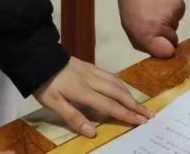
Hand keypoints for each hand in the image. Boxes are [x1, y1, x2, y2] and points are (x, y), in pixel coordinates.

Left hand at [34, 57, 152, 138]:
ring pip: (117, 82)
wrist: (39, 57)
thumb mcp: (54, 104)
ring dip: (130, 94)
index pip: (110, 105)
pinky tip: (123, 89)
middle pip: (119, 93)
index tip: (141, 121)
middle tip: (150, 114)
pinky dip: (121, 84)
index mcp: (84, 91)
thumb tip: (93, 132)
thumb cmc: (45, 84)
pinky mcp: (90, 66)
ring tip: (140, 105)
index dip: (126, 114)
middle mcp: (92, 80)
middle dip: (135, 105)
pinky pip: (111, 75)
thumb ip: (74, 117)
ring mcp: (92, 71)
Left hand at [118, 0, 185, 58]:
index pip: (166, 53)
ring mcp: (173, 15)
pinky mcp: (180, 4)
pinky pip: (178, 15)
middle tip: (154, 21)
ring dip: (168, 21)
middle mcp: (162, 26)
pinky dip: (172, 11)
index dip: (164, 50)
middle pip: (172, 41)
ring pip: (175, 27)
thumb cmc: (130, 2)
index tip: (161, 45)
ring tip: (155, 8)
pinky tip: (163, 1)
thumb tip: (158, 53)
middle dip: (165, 35)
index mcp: (146, 33)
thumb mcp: (129, 25)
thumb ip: (143, 41)